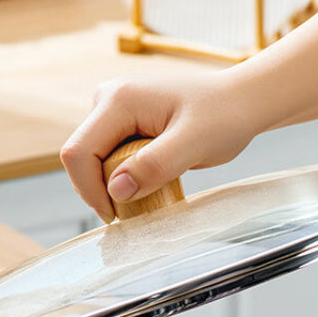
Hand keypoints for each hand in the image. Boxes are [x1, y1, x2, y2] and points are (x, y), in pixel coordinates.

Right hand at [60, 71, 259, 222]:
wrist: (239, 102)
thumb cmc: (223, 116)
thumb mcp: (193, 145)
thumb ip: (154, 166)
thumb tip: (115, 190)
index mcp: (118, 100)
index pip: (78, 152)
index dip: (89, 190)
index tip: (116, 216)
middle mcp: (107, 100)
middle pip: (81, 158)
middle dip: (101, 189)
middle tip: (138, 206)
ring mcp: (113, 111)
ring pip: (92, 161)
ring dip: (113, 185)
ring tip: (151, 188)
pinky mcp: (121, 123)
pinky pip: (107, 159)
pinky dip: (123, 178)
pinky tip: (151, 179)